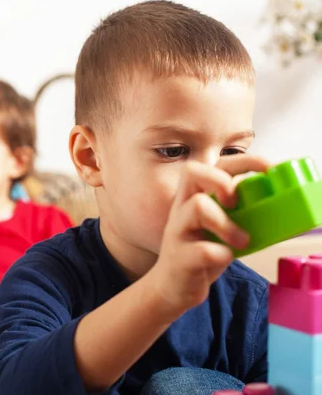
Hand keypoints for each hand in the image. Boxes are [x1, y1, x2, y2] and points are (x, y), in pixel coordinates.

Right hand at [149, 155, 269, 315]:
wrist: (172, 285)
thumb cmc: (199, 252)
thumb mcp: (217, 225)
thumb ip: (236, 211)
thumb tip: (275, 203)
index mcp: (193, 196)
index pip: (214, 164)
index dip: (243, 161)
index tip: (269, 169)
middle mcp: (181, 208)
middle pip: (192, 172)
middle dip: (221, 181)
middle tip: (235, 202)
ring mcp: (178, 231)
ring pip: (197, 207)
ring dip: (226, 222)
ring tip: (241, 240)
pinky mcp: (180, 258)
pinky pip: (202, 250)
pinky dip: (220, 254)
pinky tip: (224, 258)